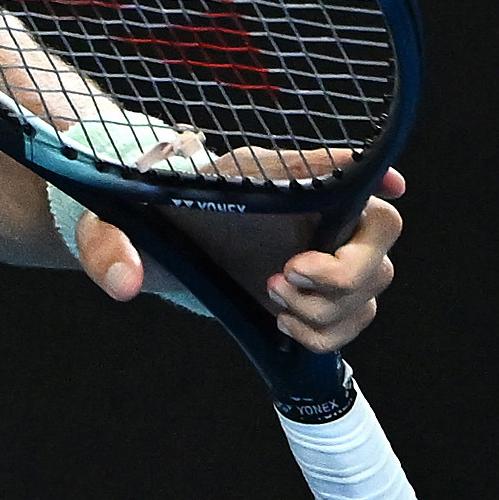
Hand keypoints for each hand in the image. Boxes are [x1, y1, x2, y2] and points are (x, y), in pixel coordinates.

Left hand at [69, 170, 405, 351]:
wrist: (148, 243)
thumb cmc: (134, 219)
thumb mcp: (107, 225)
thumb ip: (109, 248)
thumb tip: (124, 282)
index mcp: (263, 177)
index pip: (332, 167)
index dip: (371, 173)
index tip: (392, 185)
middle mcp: (306, 210)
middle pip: (380, 229)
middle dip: (347, 268)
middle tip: (287, 277)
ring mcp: (317, 250)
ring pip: (374, 280)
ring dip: (332, 308)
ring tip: (274, 299)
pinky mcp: (315, 291)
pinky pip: (357, 316)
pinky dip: (330, 333)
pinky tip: (286, 325)